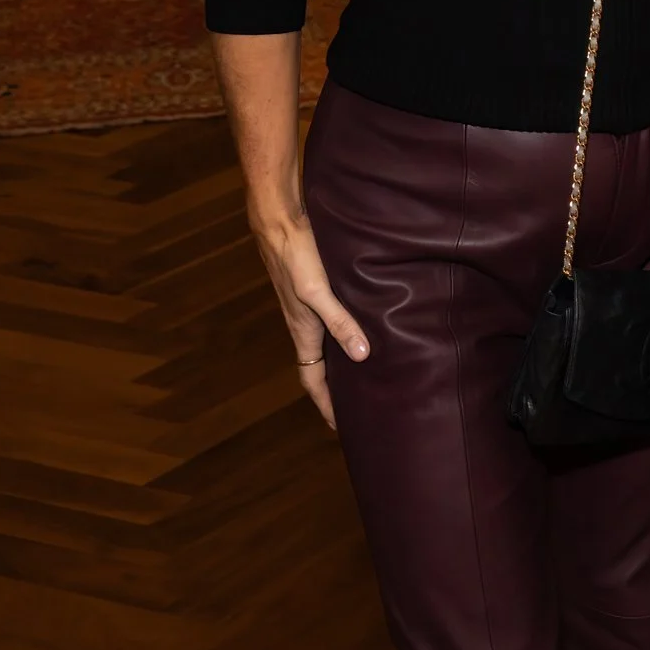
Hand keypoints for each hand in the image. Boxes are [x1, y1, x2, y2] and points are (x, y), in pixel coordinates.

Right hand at [250, 207, 369, 429]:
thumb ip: (340, 323)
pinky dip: (349, 333)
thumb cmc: (296, 257)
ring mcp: (311, 308)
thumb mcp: (319, 292)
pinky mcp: (319, 289)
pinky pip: (335, 322)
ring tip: (371, 374)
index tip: (340, 429)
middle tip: (363, 408)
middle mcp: (306, 325)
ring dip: (344, 362)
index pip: (314, 382)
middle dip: (338, 391)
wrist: (279, 221)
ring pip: (328, 345)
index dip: (326, 406)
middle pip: (322, 367)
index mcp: (304, 333)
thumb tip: (363, 357)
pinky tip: (369, 326)